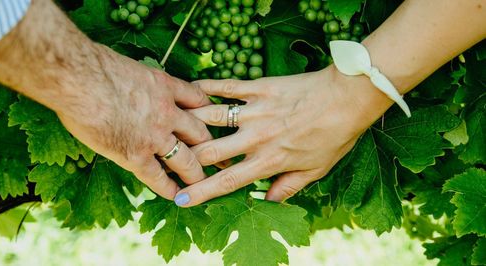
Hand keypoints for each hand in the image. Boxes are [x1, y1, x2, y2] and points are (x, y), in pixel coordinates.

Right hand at [57, 45, 211, 199]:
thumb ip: (140, 81)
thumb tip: (134, 83)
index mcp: (166, 87)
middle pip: (200, 133)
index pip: (199, 100)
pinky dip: (168, 188)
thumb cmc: (94, 65)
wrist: (77, 77)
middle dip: (212, 146)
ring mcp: (154, 136)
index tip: (214, 120)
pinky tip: (176, 196)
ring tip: (203, 183)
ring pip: (186, 160)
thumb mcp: (130, 67)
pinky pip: (157, 176)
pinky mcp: (134, 155)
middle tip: (222, 156)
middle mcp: (167, 113)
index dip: (209, 111)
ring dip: (196, 173)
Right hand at [174, 66, 392, 205]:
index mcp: (268, 161)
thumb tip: (266, 200)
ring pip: (210, 118)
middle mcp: (256, 138)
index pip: (226, 181)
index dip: (200, 192)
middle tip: (171, 159)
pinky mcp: (259, 88)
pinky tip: (193, 88)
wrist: (347, 99)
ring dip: (188, 122)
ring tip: (171, 124)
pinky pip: (227, 87)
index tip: (179, 198)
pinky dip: (208, 87)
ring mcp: (255, 111)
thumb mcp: (315, 170)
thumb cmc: (334, 135)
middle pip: (209, 151)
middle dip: (184, 158)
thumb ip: (287, 187)